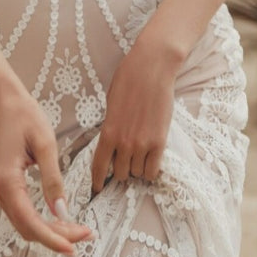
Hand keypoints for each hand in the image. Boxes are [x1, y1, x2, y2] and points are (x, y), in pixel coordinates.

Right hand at [0, 87, 92, 255]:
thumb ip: (53, 179)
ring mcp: (1, 192)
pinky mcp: (7, 189)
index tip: (73, 248)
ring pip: (26, 224)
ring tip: (79, 230)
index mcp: (7, 182)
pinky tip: (62, 220)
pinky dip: (43, 222)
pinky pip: (24, 214)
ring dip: (51, 231)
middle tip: (87, 234)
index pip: (30, 222)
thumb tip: (61, 211)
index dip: (52, 238)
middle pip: (28, 228)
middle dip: (57, 237)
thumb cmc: (25, 118)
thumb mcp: (45, 145)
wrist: (5, 105)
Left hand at [91, 35, 177, 194]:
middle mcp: (123, 143)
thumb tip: (111, 144)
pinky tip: (150, 161)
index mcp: (108, 132)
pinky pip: (153, 171)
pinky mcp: (160, 143)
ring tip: (140, 156)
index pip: (98, 166)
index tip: (98, 188)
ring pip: (137, 173)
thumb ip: (111, 128)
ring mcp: (142, 144)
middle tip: (125, 162)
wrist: (152, 69)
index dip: (97, 181)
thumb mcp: (111, 106)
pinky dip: (150, 170)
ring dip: (137, 168)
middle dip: (121, 171)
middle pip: (119, 174)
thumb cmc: (128, 81)